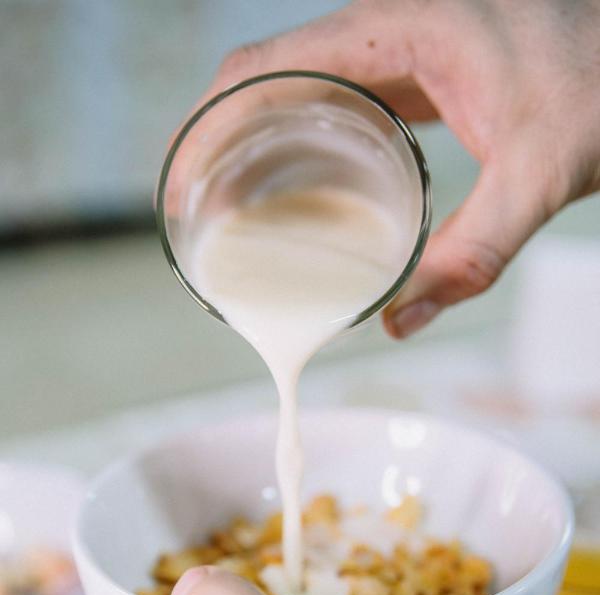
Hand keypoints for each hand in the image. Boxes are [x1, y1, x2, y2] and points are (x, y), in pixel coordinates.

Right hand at [182, 0, 599, 336]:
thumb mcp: (541, 176)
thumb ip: (477, 253)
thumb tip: (399, 322)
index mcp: (398, 27)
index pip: (266, 66)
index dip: (209, 126)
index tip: (183, 188)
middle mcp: (383, 27)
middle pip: (262, 77)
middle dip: (213, 142)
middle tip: (193, 215)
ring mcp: (393, 47)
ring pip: (290, 87)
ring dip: (247, 144)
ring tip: (225, 212)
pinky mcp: (409, 72)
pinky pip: (328, 100)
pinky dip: (293, 143)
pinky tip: (289, 192)